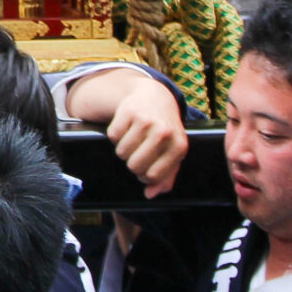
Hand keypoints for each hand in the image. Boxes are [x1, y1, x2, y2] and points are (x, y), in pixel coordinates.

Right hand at [103, 82, 188, 198]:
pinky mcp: (129, 111)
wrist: (156, 97)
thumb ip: (166, 177)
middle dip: (132, 163)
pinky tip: (126, 128)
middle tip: (137, 154)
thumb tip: (150, 194)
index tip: (145, 169)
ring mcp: (146, 121)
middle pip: (134, 165)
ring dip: (123, 150)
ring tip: (133, 140)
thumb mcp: (173, 152)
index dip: (145, 176)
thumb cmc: (165, 130)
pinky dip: (116, 136)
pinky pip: (113, 136)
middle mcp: (164, 133)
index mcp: (178, 147)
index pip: (153, 175)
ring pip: (121, 152)